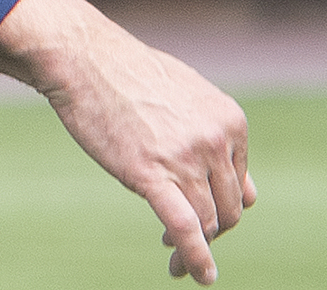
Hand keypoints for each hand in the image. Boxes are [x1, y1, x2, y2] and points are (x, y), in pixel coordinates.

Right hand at [0, 0, 253, 283]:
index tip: (200, 217)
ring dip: (197, 249)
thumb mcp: (189, 96)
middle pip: (227, 209)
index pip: (239, 185)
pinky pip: (185, 228)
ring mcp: (186, 158)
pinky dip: (195, 258)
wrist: (86, 59)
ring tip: (175, 260)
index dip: (220, 207)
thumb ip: (216, 136)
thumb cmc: (131, 75)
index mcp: (230, 121)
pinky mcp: (151, 174)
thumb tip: (239, 184)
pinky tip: (197, 275)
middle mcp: (216, 141)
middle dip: (210, 232)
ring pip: (208, 223)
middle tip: (182, 242)